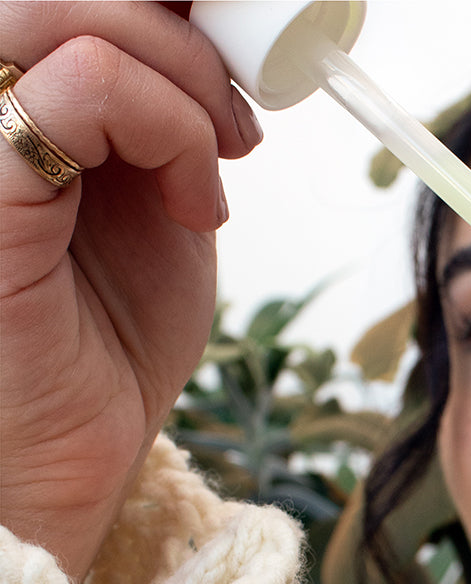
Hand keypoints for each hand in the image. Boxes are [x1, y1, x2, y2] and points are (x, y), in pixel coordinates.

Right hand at [0, 1, 262, 581]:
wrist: (84, 441)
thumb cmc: (115, 329)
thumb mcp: (158, 193)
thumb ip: (167, 104)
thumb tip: (211, 23)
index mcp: (10, 90)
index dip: (166, 8)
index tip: (232, 46)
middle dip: (184, 32)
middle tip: (235, 121)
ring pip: (65, 9)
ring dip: (184, 78)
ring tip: (216, 162)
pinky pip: (78, 87)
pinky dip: (169, 131)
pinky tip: (192, 206)